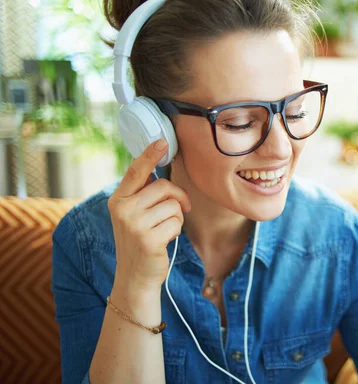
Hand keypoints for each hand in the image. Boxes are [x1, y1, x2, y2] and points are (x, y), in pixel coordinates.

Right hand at [108, 139, 191, 292]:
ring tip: (164, 230)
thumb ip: (143, 195)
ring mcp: (134, 224)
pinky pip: (176, 222)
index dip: (149, 155)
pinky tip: (164, 241)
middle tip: (178, 210)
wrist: (135, 277)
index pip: (135, 171)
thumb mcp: (134, 215)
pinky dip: (176, 231)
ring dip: (176, 218)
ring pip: (173, 205)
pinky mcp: (148, 238)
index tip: (162, 141)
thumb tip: (164, 172)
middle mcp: (123, 209)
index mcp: (118, 199)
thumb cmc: (141, 241)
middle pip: (164, 187)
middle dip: (177, 197)